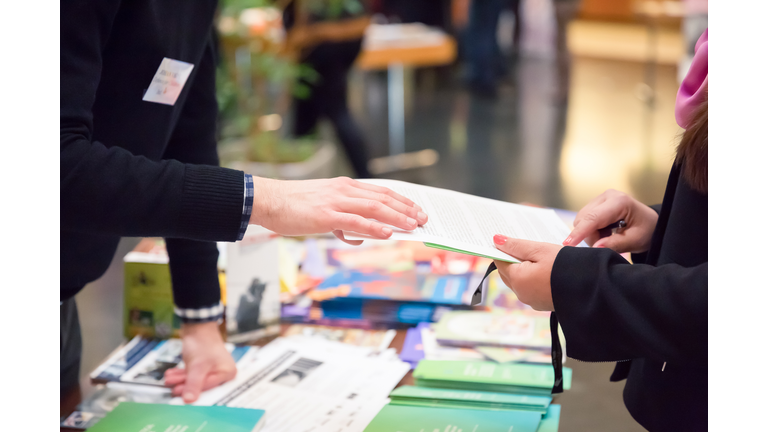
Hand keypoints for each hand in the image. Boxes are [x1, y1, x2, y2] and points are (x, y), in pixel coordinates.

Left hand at [164, 322, 235, 403]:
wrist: (197, 325)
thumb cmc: (203, 342)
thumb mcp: (198, 366)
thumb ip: (194, 384)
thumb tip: (189, 400)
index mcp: (227, 372)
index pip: (209, 387)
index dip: (194, 391)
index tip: (180, 394)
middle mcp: (222, 371)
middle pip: (202, 384)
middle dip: (185, 385)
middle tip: (172, 387)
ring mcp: (213, 368)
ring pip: (195, 379)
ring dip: (181, 379)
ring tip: (169, 379)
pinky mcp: (204, 365)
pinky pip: (192, 373)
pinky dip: (182, 374)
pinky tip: (172, 374)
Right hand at [250, 177, 427, 244]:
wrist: (269, 200)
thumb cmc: (293, 206)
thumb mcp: (322, 208)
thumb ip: (341, 221)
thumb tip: (355, 237)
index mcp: (344, 186)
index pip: (380, 191)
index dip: (401, 200)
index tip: (416, 208)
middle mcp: (344, 190)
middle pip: (383, 198)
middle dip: (406, 208)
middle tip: (423, 218)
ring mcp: (336, 201)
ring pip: (374, 208)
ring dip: (397, 217)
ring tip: (413, 226)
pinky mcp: (327, 215)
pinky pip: (356, 221)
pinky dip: (374, 227)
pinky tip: (387, 233)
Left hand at [492, 235, 560, 310]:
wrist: (591, 288)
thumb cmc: (565, 266)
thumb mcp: (540, 250)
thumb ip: (516, 246)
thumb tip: (496, 240)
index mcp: (517, 280)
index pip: (499, 262)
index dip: (503, 249)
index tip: (509, 240)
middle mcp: (521, 293)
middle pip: (508, 272)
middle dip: (512, 259)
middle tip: (523, 245)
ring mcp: (532, 301)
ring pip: (519, 281)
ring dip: (523, 269)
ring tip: (536, 255)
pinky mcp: (542, 304)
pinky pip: (531, 288)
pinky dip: (533, 278)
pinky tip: (544, 268)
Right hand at [563, 189, 657, 252]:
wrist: (651, 223)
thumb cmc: (647, 230)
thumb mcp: (635, 240)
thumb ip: (615, 244)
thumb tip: (595, 247)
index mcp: (619, 202)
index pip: (593, 218)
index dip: (579, 232)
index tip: (568, 244)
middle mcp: (607, 196)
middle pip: (584, 219)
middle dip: (589, 236)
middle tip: (607, 244)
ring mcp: (600, 198)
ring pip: (581, 220)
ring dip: (590, 233)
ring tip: (609, 237)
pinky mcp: (596, 204)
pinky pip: (584, 219)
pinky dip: (591, 230)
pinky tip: (606, 231)